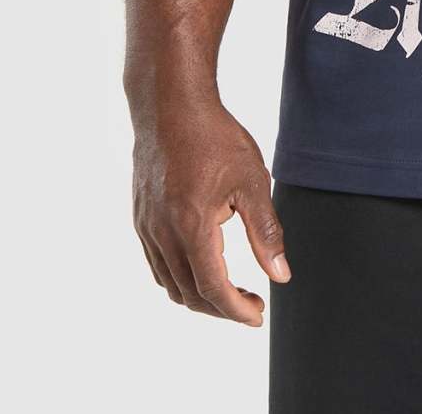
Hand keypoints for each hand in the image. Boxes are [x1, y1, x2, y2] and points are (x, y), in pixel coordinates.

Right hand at [131, 100, 290, 323]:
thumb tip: (280, 275)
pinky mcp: (141, 219)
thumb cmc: (215, 138)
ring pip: (170, 284)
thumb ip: (266, 232)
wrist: (171, 107)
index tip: (258, 316)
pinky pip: (158, 265)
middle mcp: (162, 234)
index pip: (213, 288)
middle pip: (190, 293)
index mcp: (191, 226)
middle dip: (222, 308)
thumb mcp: (252, 181)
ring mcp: (147, 228)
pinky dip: (181, 278)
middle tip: (252, 305)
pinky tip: (203, 266)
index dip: (237, 310)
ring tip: (232, 290)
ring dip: (200, 296)